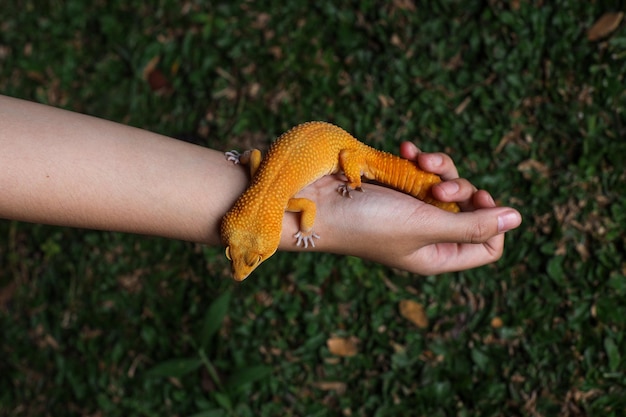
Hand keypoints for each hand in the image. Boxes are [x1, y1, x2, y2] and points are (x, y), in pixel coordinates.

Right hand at [280, 142, 521, 274]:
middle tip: (438, 188)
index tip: (478, 199)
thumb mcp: (424, 226)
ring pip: (448, 183)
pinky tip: (407, 146)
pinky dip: (420, 157)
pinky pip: (423, 168)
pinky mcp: (397, 185)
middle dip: (460, 189)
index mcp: (436, 255)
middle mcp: (426, 233)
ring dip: (440, 167)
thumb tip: (518, 218)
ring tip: (421, 161)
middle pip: (470, 209)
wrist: (315, 202)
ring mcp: (411, 208)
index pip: (488, 246)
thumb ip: (473, 225)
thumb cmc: (366, 222)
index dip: (493, 221)